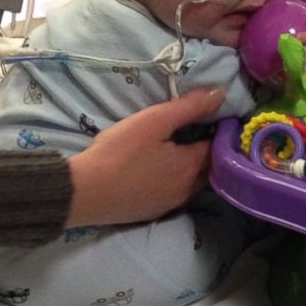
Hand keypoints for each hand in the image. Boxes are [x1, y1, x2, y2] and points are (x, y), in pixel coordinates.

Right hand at [65, 87, 224, 227]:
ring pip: (193, 183)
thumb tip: (221, 93)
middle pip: (209, 167)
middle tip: (199, 131)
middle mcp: (187, 189)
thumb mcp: (155, 120)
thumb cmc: (120, 152)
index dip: (216, 130)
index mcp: (191, 166)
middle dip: (208, 151)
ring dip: (194, 168)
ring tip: (181, 149)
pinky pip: (175, 194)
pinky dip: (176, 181)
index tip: (212, 117)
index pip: (217, 146)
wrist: (84, 192)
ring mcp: (170, 204)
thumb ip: (189, 107)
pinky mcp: (153, 212)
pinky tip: (162, 171)